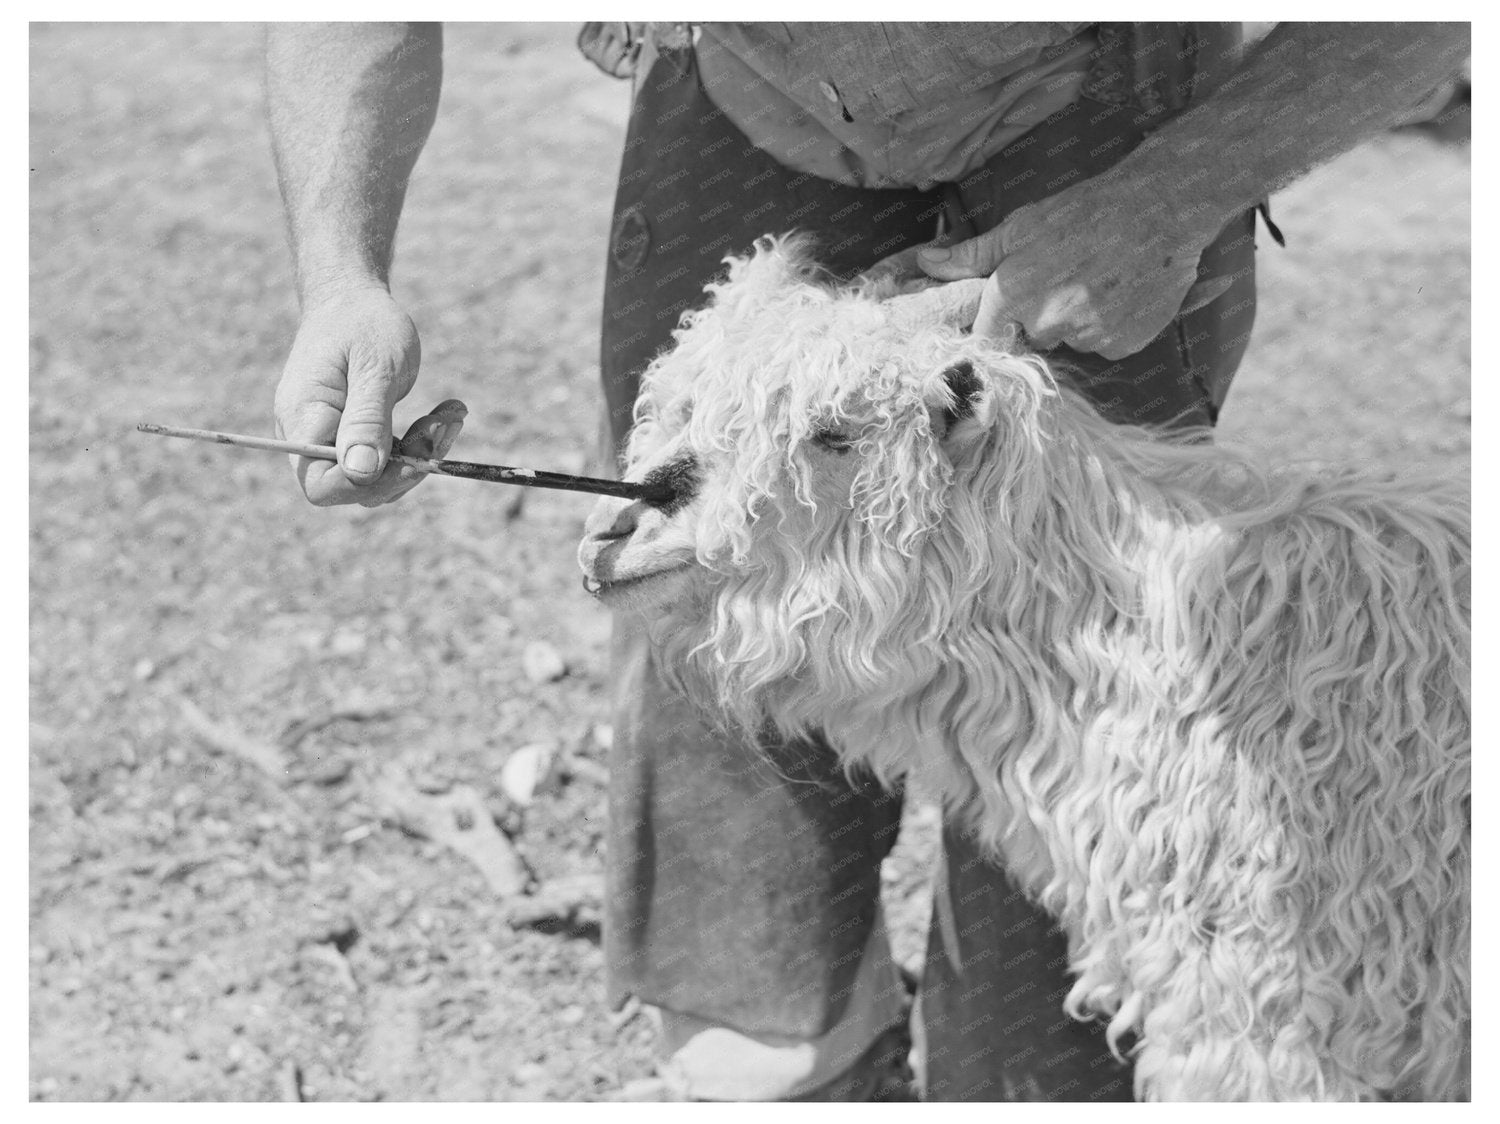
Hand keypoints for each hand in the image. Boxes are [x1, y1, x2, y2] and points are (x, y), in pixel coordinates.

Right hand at [273, 287, 460, 505]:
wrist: (353, 298)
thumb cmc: (361, 322)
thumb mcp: (374, 366)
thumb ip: (366, 419)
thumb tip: (359, 472)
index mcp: (304, 419)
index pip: (321, 484)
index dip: (365, 484)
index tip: (412, 458)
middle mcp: (310, 437)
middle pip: (355, 487)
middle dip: (406, 467)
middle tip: (442, 424)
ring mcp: (332, 439)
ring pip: (379, 477)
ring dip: (421, 453)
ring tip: (450, 413)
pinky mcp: (356, 437)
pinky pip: (390, 460)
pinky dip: (420, 443)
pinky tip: (446, 413)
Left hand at [906, 178, 1229, 358]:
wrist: (1162, 207)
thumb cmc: (1085, 211)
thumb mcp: (1021, 226)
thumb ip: (972, 254)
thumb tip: (925, 262)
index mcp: (1013, 294)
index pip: (986, 334)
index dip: (997, 322)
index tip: (1011, 308)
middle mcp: (1045, 323)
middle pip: (1031, 337)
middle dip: (1042, 315)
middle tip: (1067, 276)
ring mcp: (1085, 338)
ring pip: (1069, 342)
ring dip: (1077, 321)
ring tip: (1099, 279)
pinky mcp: (1121, 346)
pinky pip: (1103, 346)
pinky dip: (1110, 327)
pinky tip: (1121, 292)